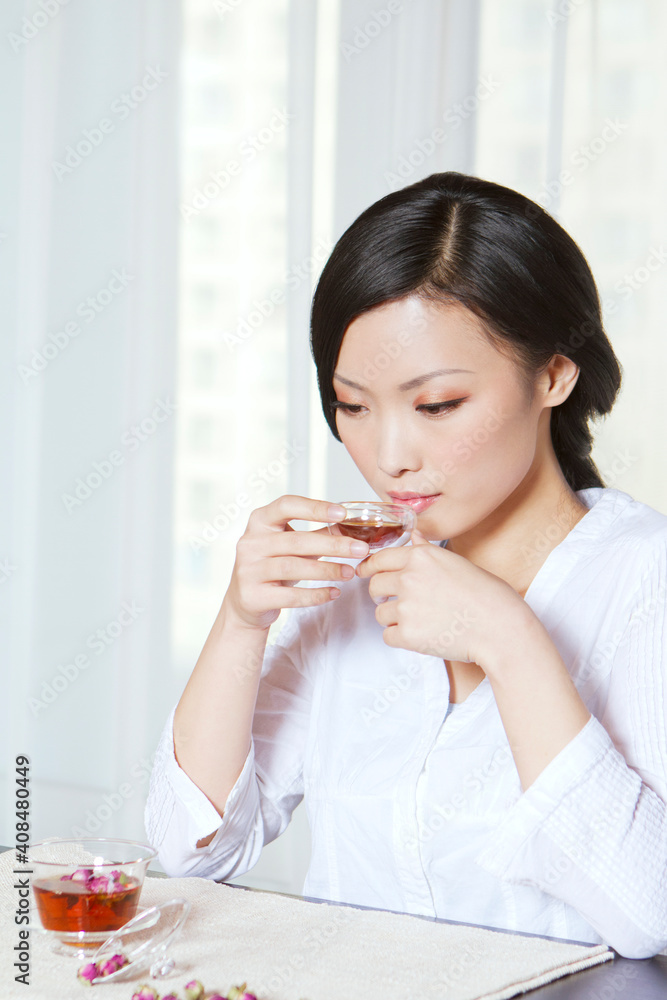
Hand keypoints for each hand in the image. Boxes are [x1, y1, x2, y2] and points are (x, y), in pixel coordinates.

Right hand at [222, 495, 369, 630]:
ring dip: (327, 570)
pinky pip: (290, 596)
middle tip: (360, 549)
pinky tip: (334, 592)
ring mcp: (248, 570)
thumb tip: (352, 526)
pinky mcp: (253, 596)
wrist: (246, 602)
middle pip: (296, 540)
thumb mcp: (292, 546)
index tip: (342, 513)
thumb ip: (318, 534)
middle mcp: (250, 543)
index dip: (315, 508)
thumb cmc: (273, 566)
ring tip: (350, 572)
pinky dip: (316, 595)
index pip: (286, 506)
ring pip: (293, 567)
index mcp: (260, 521)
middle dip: (333, 545)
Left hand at [355, 528, 523, 663]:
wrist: (500, 627)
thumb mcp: (457, 562)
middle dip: (382, 595)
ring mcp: (406, 606)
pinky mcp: (408, 634)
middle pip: (374, 586)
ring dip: (394, 618)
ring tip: (421, 620)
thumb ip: (428, 551)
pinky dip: (401, 638)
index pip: (379, 558)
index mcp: (421, 557)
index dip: (369, 567)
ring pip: (381, 613)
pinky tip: (423, 635)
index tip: (364, 572)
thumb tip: (413, 535)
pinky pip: (388, 636)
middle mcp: (409, 578)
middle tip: (398, 602)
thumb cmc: (487, 595)